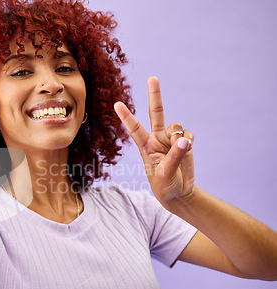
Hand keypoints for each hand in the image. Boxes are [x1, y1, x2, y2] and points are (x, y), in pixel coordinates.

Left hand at [114, 76, 194, 205]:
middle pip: (155, 113)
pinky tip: (188, 148)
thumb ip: (174, 156)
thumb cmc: (165, 186)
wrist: (179, 192)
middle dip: (155, 95)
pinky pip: (188, 133)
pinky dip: (189, 139)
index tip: (116, 104)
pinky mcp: (183, 141)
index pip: (134, 129)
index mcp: (145, 146)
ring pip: (175, 125)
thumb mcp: (165, 174)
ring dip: (179, 135)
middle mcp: (156, 139)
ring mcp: (170, 139)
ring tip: (180, 149)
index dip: (126, 116)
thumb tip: (184, 139)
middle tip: (152, 78)